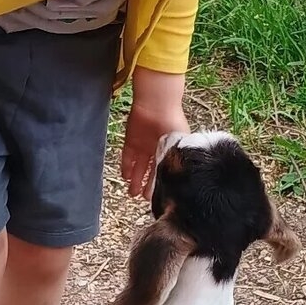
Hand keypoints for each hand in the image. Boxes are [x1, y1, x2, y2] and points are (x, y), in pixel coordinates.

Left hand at [121, 69, 187, 199]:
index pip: (164, 170)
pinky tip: (125, 178)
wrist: (157, 105)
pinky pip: (127, 157)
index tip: (158, 197)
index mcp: (169, 150)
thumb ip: (176, 161)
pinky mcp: (130, 140)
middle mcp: (156, 150)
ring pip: (138, 167)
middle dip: (147, 185)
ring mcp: (143, 145)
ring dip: (135, 180)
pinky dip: (126, 167)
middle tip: (143, 199)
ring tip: (132, 193)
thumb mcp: (179, 144)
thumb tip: (178, 181)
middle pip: (150, 171)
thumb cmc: (172, 122)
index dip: (161, 183)